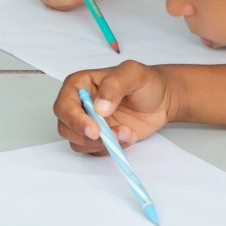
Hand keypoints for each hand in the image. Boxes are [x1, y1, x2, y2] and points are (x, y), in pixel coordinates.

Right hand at [55, 61, 176, 154]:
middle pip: (66, 127)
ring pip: (78, 142)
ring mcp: (88, 122)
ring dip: (103, 143)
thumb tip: (99, 107)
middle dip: (90, 136)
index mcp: (80, 84)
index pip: (64, 105)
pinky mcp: (98, 137)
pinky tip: (127, 136)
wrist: (161, 100)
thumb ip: (114, 86)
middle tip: (115, 135)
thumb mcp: (134, 74)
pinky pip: (94, 150)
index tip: (94, 130)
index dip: (75, 120)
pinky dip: (111, 148)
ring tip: (127, 132)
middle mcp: (79, 104)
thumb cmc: (146, 82)